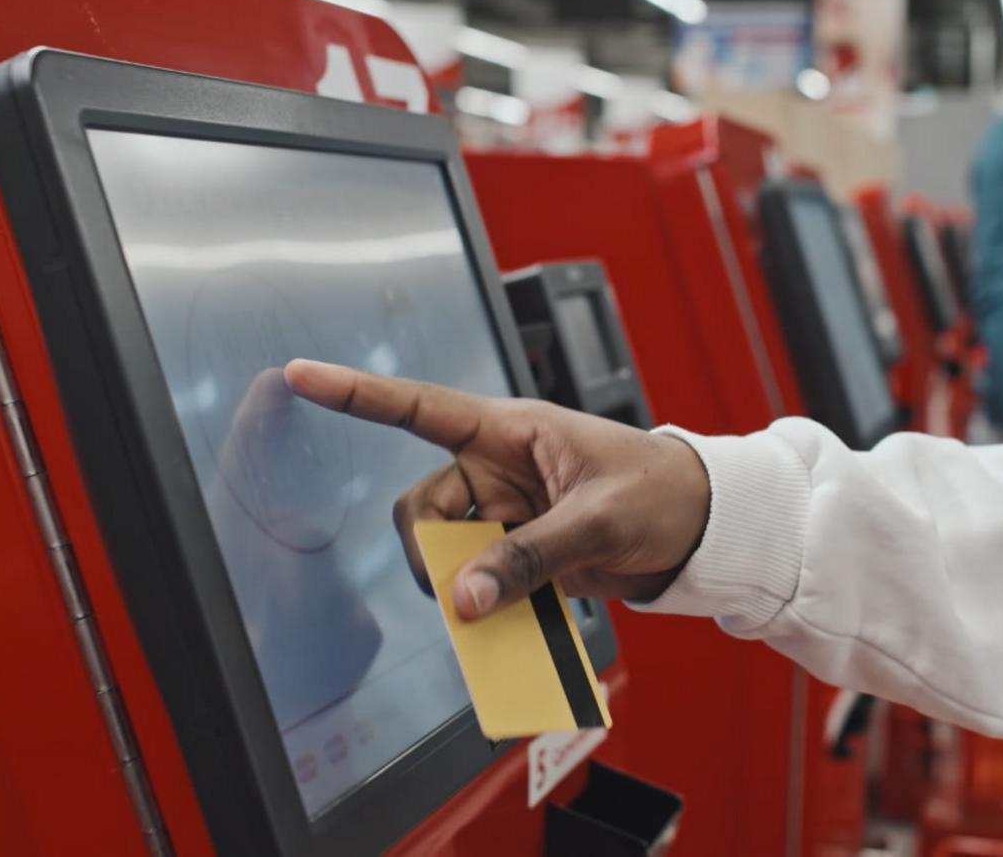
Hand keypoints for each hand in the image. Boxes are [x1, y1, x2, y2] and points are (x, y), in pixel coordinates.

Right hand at [283, 359, 710, 620]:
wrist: (701, 528)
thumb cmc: (660, 493)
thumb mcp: (597, 520)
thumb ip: (529, 558)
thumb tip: (466, 599)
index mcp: (511, 431)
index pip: (419, 408)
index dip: (357, 394)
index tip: (301, 375)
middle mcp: (498, 468)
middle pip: (424, 509)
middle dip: (433, 552)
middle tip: (468, 592)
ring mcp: (508, 511)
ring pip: (448, 551)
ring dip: (464, 584)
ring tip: (502, 613)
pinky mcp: (523, 550)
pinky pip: (482, 580)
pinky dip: (488, 605)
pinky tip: (507, 627)